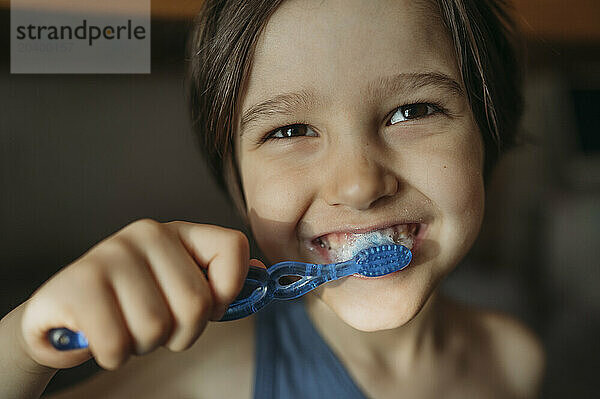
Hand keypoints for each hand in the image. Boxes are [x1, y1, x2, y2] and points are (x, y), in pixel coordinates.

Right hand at [18, 219, 260, 369]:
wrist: (62, 313)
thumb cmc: (130, 303)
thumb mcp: (176, 287)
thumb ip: (217, 282)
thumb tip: (261, 274)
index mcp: (177, 232)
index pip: (233, 246)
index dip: (228, 290)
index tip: (208, 308)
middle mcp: (147, 233)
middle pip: (197, 303)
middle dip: (180, 333)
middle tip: (155, 327)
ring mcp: (110, 254)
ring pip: (157, 327)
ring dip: (144, 344)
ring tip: (125, 327)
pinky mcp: (77, 284)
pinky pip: (118, 345)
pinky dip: (114, 355)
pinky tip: (99, 337)